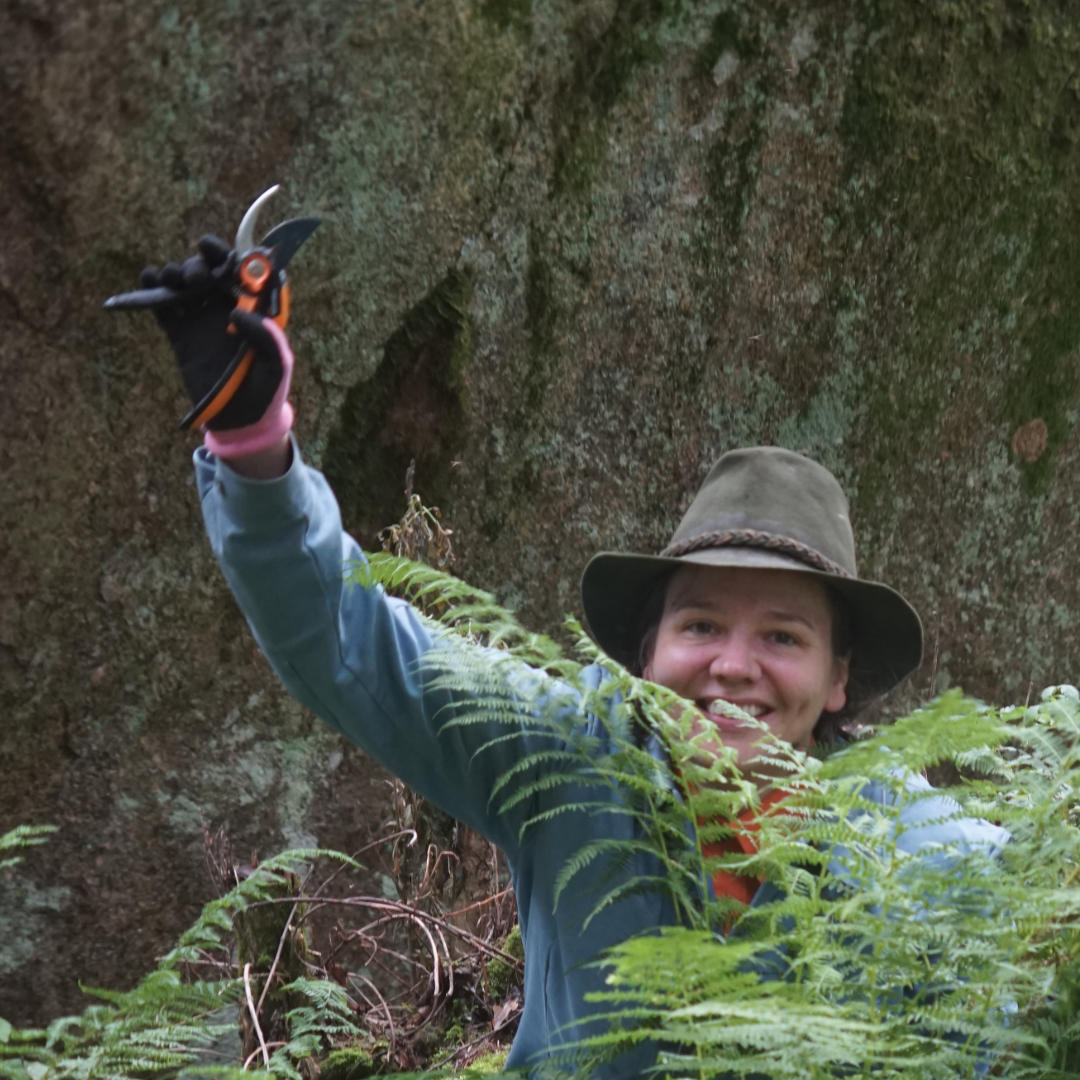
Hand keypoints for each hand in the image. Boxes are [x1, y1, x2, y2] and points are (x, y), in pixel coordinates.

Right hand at [140, 236, 294, 455]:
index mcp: (255, 311)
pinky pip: (164, 307)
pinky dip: (153, 291)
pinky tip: (148, 279)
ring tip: (170, 279)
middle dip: (198, 266)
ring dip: (175, 274)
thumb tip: (239, 312)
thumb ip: (267, 338)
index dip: (228, 256)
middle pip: (210, 273)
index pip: (243, 273)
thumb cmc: (266, 392)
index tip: (213, 249)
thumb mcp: (276, 366)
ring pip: (185, 285)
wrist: (240, 422)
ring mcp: (202, 320)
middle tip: (194, 279)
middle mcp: (227, 309)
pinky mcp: (181, 335)